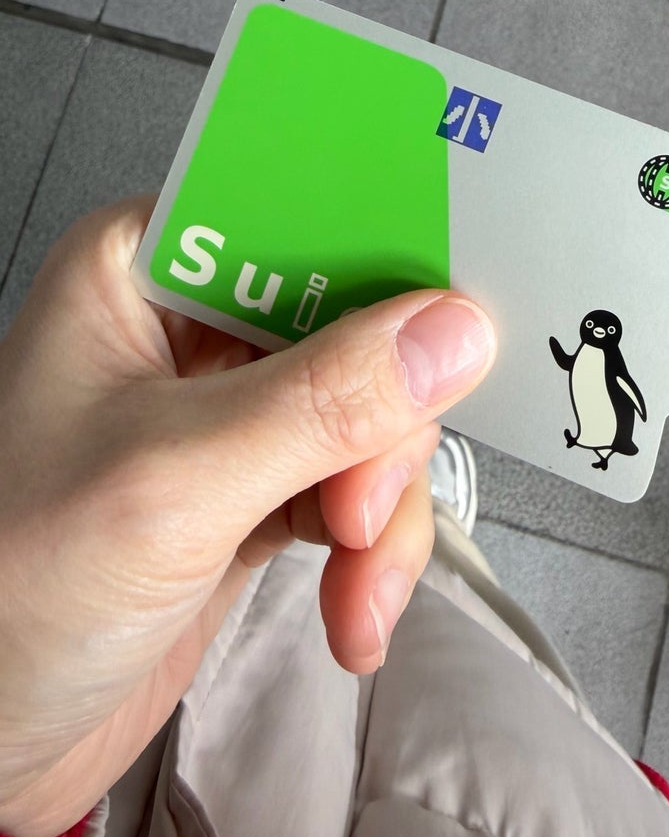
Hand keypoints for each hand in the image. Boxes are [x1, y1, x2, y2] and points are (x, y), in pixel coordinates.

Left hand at [0, 196, 495, 836]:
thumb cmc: (9, 591)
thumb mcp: (177, 481)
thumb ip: (323, 401)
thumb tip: (451, 330)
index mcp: (141, 271)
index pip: (299, 224)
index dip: (386, 269)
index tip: (455, 326)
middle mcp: (187, 329)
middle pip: (358, 329)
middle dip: (381, 432)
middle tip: (360, 510)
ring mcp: (226, 415)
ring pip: (372, 419)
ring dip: (383, 512)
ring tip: (359, 588)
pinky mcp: (252, 491)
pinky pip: (355, 493)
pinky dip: (372, 555)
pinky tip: (354, 612)